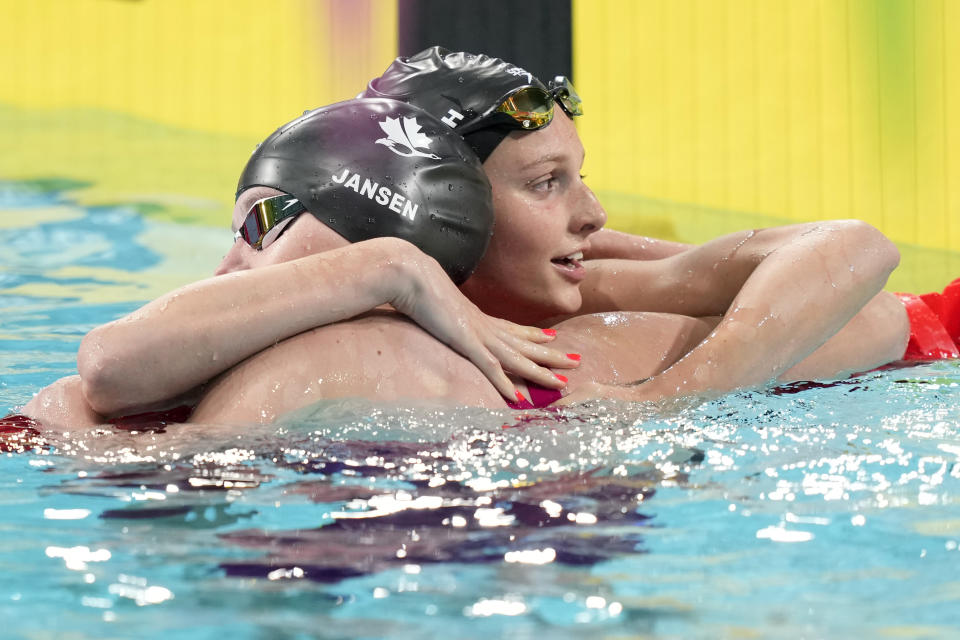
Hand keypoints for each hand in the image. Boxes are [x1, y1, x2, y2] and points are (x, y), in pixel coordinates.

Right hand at [389, 250, 578, 400]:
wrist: (410, 275)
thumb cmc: (418, 285)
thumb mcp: (435, 300)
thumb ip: (444, 310)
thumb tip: (442, 311)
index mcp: (477, 316)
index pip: (511, 327)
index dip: (533, 334)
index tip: (552, 337)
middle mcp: (484, 326)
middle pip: (524, 343)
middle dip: (551, 355)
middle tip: (576, 362)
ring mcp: (477, 335)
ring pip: (517, 358)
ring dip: (539, 372)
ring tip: (561, 383)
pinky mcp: (466, 343)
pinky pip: (490, 367)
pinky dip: (505, 383)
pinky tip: (517, 397)